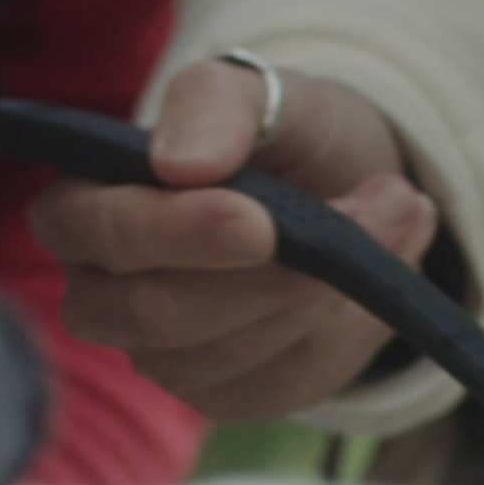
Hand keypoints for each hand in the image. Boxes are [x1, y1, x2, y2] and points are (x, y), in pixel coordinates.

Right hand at [30, 59, 440, 418]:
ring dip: (324, 293)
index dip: (177, 233)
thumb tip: (181, 162)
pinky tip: (373, 280)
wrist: (341, 189)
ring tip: (399, 218)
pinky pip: (279, 382)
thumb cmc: (278, 134)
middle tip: (386, 207)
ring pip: (230, 354)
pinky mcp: (223, 393)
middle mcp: (104, 295)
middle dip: (276, 274)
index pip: (103, 234)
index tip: (259, 222)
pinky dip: (341, 332)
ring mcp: (161, 355)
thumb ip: (214, 104)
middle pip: (163, 314)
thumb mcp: (258, 91)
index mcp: (84, 207)